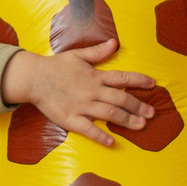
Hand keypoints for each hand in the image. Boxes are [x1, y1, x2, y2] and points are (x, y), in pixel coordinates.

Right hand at [1, 42, 157, 146]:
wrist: (33, 78)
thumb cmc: (56, 66)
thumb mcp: (77, 55)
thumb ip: (97, 52)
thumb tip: (114, 43)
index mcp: (94, 76)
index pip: (121, 78)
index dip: (139, 80)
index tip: (153, 84)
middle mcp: (91, 91)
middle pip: (120, 99)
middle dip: (138, 106)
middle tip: (153, 113)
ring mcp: (81, 106)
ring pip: (109, 114)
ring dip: (126, 120)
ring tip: (141, 125)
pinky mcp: (70, 119)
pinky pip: (88, 129)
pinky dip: (100, 136)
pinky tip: (112, 142)